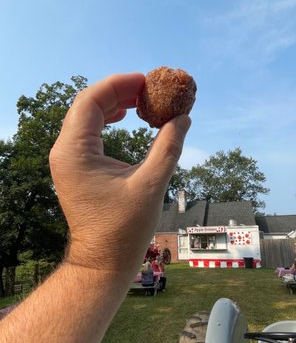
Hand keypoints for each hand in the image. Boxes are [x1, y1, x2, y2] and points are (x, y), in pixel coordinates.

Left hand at [49, 73, 190, 271]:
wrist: (102, 261)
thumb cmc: (124, 229)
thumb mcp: (150, 184)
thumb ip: (168, 147)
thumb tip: (183, 119)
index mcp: (75, 152)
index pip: (92, 100)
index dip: (120, 84)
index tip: (146, 80)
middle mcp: (64, 152)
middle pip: (87, 105)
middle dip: (118, 92)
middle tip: (147, 90)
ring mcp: (66, 161)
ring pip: (85, 118)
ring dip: (112, 105)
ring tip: (139, 102)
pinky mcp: (74, 168)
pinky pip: (86, 133)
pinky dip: (106, 121)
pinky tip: (124, 119)